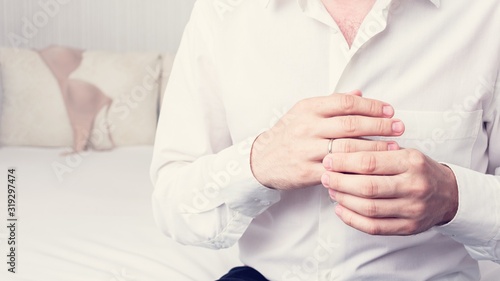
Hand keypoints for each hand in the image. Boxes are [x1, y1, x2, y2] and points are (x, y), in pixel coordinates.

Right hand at [250, 91, 404, 189]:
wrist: (261, 160)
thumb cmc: (287, 134)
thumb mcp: (304, 112)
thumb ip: (332, 103)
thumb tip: (359, 93)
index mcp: (308, 109)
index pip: (345, 103)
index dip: (371, 106)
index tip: (389, 111)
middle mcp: (307, 127)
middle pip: (350, 124)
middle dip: (379, 125)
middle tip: (399, 127)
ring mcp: (307, 150)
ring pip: (347, 148)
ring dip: (374, 148)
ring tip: (394, 147)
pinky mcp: (307, 171)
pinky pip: (338, 170)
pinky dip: (357, 170)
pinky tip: (373, 169)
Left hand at [321, 148, 458, 234]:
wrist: (449, 194)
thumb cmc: (418, 170)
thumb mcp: (404, 152)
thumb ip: (376, 151)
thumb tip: (338, 151)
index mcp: (412, 162)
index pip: (370, 162)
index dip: (344, 161)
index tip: (329, 159)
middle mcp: (414, 186)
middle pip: (367, 186)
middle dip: (340, 181)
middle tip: (325, 176)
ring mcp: (413, 209)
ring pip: (369, 208)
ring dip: (344, 199)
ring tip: (331, 190)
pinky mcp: (409, 227)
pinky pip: (375, 227)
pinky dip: (353, 219)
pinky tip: (340, 209)